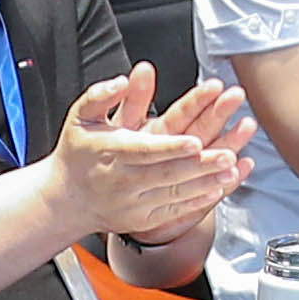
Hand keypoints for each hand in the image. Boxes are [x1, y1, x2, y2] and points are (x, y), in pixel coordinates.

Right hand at [47, 65, 245, 245]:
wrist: (66, 199)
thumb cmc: (78, 153)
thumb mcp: (80, 117)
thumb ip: (100, 96)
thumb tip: (122, 80)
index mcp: (111, 152)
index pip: (145, 150)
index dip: (171, 147)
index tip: (194, 141)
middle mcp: (124, 180)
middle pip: (168, 172)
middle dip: (201, 164)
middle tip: (228, 153)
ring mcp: (134, 203)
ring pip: (176, 193)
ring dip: (207, 181)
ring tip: (232, 168)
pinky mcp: (143, 219)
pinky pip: (175, 210)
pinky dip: (199, 200)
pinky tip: (218, 188)